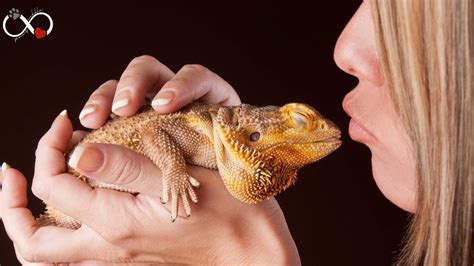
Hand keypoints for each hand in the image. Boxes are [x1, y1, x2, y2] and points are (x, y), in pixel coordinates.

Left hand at [1, 55, 299, 263]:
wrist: (251, 251)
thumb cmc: (226, 212)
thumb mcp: (177, 180)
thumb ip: (125, 167)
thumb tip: (77, 154)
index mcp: (115, 222)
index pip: (54, 183)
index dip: (48, 147)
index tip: (65, 122)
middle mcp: (109, 246)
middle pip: (33, 242)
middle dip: (13, 205)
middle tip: (16, 172)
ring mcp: (119, 256)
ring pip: (51, 253)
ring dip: (35, 220)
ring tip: (39, 187)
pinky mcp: (132, 255)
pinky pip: (78, 253)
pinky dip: (65, 229)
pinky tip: (80, 205)